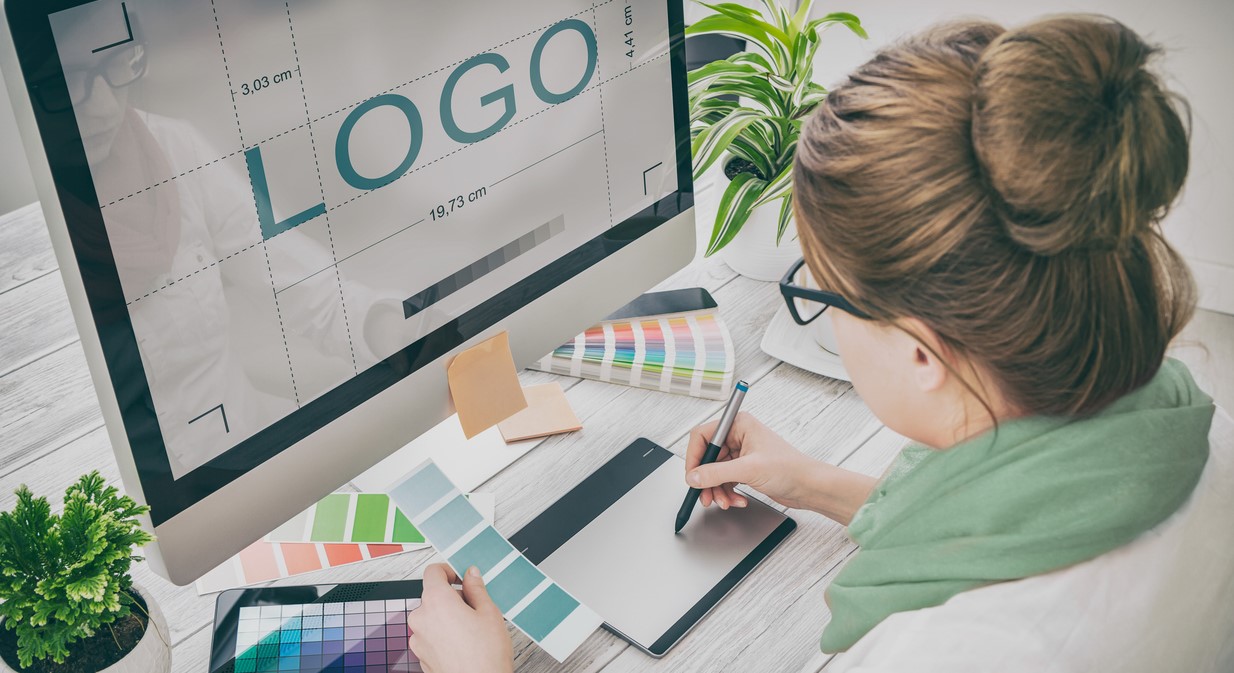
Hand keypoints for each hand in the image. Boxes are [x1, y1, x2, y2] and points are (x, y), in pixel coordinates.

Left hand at [407, 564, 512, 672]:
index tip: (460, 577)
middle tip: (475, 608)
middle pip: (432, 596)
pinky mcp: (421, 655)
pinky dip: (443, 634)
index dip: (448, 570)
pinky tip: (463, 644)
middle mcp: (421, 618)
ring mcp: (418, 639)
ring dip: (447, 617)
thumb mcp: (489, 613)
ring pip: (431, 617)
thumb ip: (476, 588)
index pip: (432, 571)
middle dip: (452, 597)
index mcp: (436, 601)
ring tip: (471, 630)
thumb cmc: (485, 656)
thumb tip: (471, 574)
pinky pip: (430, 635)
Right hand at [685, 412, 816, 509]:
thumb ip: (716, 473)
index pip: (703, 436)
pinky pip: (725, 480)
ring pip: (715, 472)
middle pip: (707, 457)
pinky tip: (737, 500)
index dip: (694, 457)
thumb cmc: (790, 469)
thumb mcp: (748, 470)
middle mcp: (738, 436)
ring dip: (717, 490)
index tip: (692, 476)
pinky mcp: (745, 469)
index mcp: (738, 424)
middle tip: (707, 496)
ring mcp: (741, 453)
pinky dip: (727, 492)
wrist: (809, 487)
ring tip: (725, 502)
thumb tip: (693, 476)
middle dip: (707, 480)